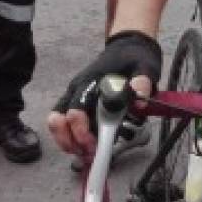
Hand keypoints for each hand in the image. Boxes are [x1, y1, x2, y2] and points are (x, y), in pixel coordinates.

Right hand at [47, 30, 160, 168]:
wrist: (128, 47)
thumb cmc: (134, 58)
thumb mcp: (144, 67)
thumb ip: (142, 82)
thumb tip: (139, 101)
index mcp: (90, 82)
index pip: (76, 109)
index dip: (81, 131)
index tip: (94, 145)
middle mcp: (77, 90)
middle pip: (58, 119)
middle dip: (70, 141)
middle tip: (88, 154)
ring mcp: (75, 96)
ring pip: (57, 122)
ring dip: (67, 142)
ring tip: (85, 154)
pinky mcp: (79, 103)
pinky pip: (65, 123)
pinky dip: (71, 138)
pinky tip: (86, 146)